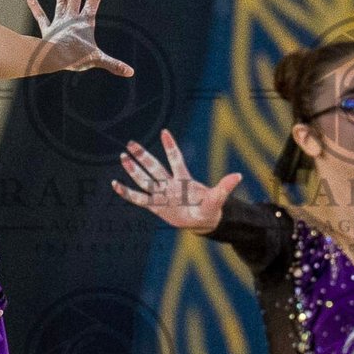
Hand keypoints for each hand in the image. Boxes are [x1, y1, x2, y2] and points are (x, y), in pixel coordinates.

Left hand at [26, 0, 133, 77]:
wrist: (54, 59)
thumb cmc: (76, 58)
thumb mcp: (98, 60)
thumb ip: (113, 64)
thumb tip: (130, 73)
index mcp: (86, 20)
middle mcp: (72, 17)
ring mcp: (59, 21)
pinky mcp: (47, 29)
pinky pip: (40, 15)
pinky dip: (34, 5)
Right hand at [111, 130, 240, 232]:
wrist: (202, 221)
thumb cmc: (209, 208)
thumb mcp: (217, 199)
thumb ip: (224, 187)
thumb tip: (238, 175)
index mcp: (184, 180)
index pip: (176, 160)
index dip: (171, 146)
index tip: (165, 132)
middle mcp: (170, 184)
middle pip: (154, 167)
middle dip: (143, 156)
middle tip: (131, 142)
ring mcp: (161, 194)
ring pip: (144, 179)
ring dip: (134, 169)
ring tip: (123, 156)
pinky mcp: (155, 206)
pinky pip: (138, 198)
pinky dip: (127, 192)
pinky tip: (116, 184)